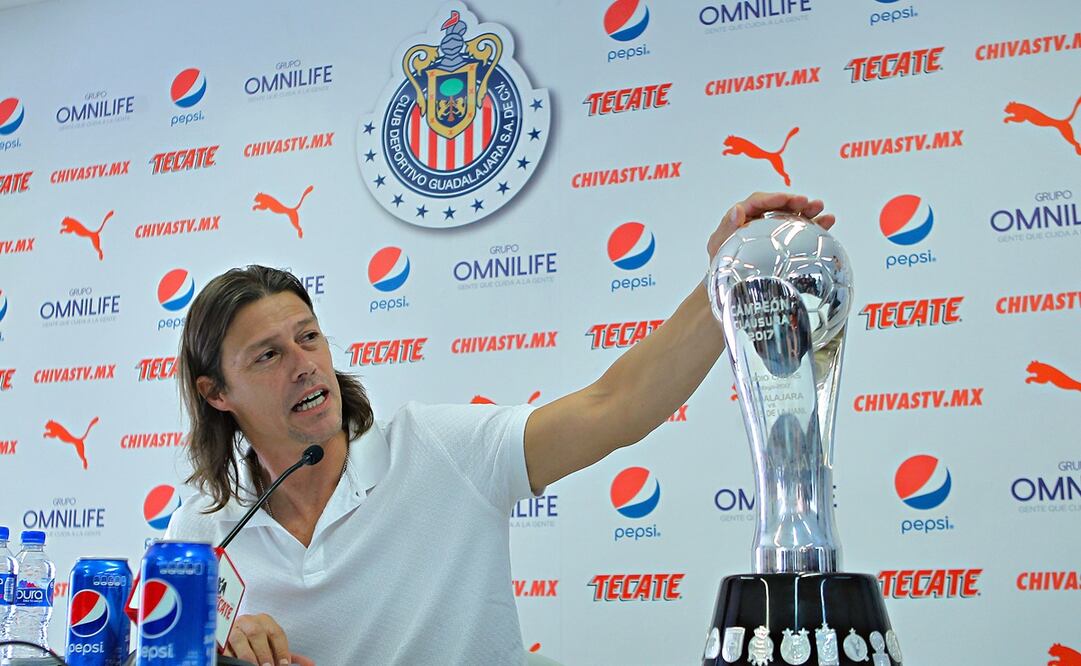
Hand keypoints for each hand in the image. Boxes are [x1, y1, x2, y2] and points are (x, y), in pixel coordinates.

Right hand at [226, 613, 314, 665]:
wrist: (231, 632)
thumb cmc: (254, 640)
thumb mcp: (271, 646)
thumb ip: (287, 653)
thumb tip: (309, 664)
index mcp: (264, 621)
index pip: (275, 633)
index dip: (281, 649)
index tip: (284, 664)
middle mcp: (248, 621)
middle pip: (257, 634)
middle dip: (264, 653)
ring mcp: (233, 628)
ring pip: (239, 638)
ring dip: (248, 655)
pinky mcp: (220, 638)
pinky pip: (224, 647)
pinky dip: (231, 656)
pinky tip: (237, 663)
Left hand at [707, 192, 836, 258]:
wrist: (731, 288)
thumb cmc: (721, 268)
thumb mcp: (718, 248)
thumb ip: (726, 229)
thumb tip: (737, 209)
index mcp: (743, 218)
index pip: (758, 202)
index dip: (773, 198)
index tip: (787, 199)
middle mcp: (760, 221)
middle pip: (779, 206)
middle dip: (795, 202)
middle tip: (808, 203)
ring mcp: (774, 232)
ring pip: (792, 216)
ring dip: (808, 211)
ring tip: (822, 210)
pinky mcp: (786, 244)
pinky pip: (802, 232)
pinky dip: (816, 226)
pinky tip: (828, 222)